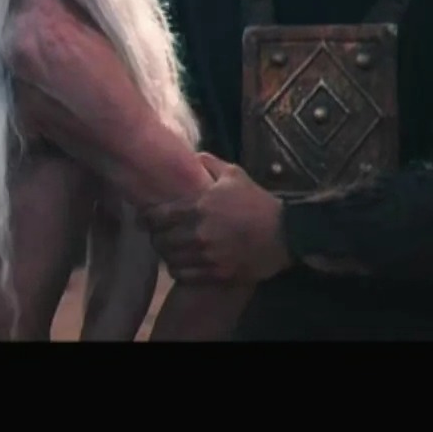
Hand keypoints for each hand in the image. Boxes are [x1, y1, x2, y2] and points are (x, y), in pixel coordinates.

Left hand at [145, 154, 292, 284]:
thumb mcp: (234, 175)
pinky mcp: (217, 273)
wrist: (288, 233)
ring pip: (169, 258)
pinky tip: (183, 264)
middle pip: (159, 240)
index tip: (144, 219)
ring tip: (172, 250)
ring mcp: (207, 255)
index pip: (155, 217)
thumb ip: (209, 164)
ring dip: (167, 254)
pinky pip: (183, 274)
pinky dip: (179, 270)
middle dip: (156, 237)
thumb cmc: (258, 202)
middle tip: (160, 236)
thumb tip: (191, 156)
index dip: (146, 219)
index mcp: (198, 207)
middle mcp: (198, 232)